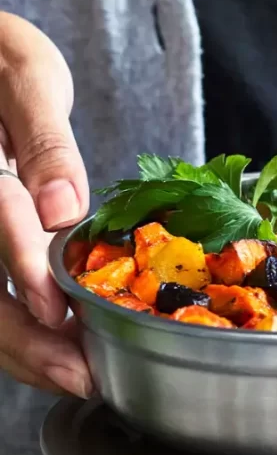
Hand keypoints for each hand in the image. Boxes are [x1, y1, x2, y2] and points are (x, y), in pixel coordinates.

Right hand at [0, 12, 91, 396]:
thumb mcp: (24, 76)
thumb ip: (43, 140)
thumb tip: (62, 208)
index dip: (20, 264)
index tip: (57, 311)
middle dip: (24, 341)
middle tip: (78, 377)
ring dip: (22, 352)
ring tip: (75, 378)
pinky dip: (20, 337)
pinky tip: (57, 354)